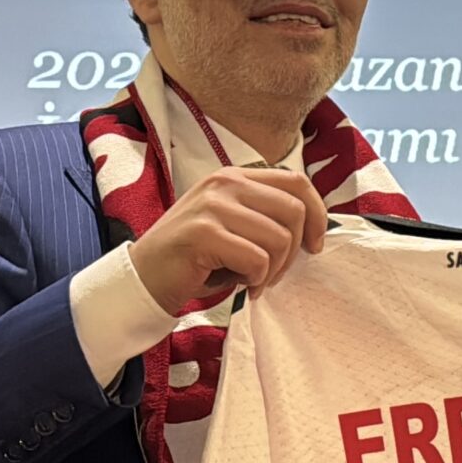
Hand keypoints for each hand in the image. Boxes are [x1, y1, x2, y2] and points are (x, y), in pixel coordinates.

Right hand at [130, 167, 327, 312]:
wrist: (144, 278)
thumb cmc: (195, 259)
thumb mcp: (233, 226)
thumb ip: (264, 216)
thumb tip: (313, 229)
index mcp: (234, 177)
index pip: (296, 182)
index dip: (317, 214)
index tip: (314, 245)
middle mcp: (225, 183)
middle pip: (294, 210)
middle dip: (293, 251)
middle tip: (272, 274)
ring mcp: (213, 205)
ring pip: (279, 237)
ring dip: (273, 270)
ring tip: (253, 281)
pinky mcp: (204, 233)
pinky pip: (257, 259)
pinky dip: (256, 279)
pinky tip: (241, 286)